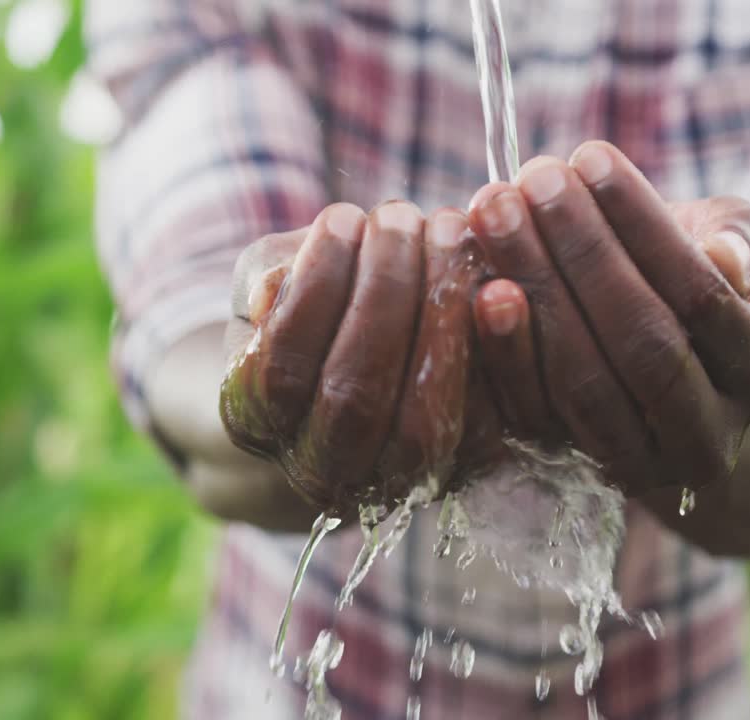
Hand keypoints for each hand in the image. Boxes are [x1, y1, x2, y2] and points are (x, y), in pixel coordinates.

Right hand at [220, 202, 492, 513]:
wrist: (363, 376)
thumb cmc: (311, 309)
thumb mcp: (274, 281)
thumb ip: (270, 277)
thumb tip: (277, 289)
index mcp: (256, 420)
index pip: (282, 368)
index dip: (315, 289)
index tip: (342, 215)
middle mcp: (321, 468)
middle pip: (354, 398)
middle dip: (382, 295)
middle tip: (400, 216)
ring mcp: (394, 480)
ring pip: (419, 420)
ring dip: (438, 315)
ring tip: (445, 231)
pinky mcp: (463, 468)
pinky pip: (483, 423)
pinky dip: (493, 350)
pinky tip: (493, 275)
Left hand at [466, 141, 749, 499]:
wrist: (659, 366)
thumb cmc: (691, 281)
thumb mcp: (730, 248)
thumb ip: (742, 238)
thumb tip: (726, 258)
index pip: (702, 296)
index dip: (643, 225)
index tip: (590, 155)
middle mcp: (707, 436)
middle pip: (643, 346)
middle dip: (583, 253)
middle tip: (533, 178)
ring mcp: (637, 464)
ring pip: (584, 383)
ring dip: (535, 289)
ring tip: (495, 210)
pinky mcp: (571, 468)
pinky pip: (534, 414)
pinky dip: (504, 351)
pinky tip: (481, 285)